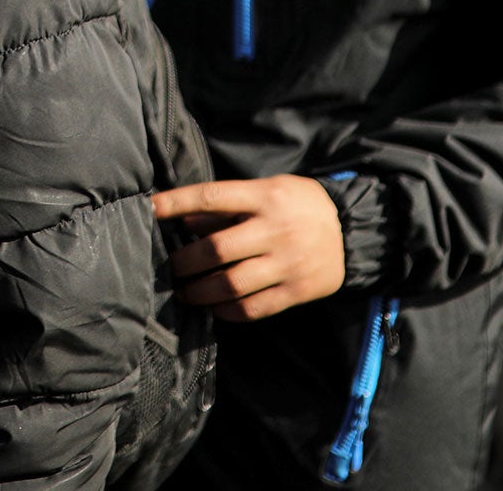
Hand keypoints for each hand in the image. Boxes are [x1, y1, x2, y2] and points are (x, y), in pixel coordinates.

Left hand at [151, 175, 346, 320]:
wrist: (353, 231)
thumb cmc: (297, 205)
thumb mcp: (266, 191)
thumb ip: (227, 207)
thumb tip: (183, 220)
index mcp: (265, 197)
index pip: (212, 197)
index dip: (177, 202)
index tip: (149, 208)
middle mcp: (276, 230)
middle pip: (218, 249)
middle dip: (185, 262)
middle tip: (168, 269)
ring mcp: (288, 263)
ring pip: (233, 284)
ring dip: (201, 292)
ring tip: (185, 293)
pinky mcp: (298, 290)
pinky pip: (255, 307)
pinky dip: (229, 311)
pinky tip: (215, 308)